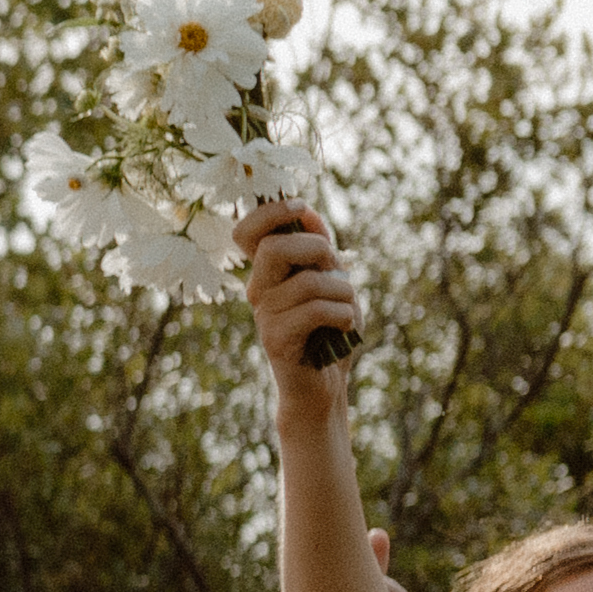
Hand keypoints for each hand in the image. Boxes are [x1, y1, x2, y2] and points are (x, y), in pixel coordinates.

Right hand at [238, 200, 362, 392]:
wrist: (323, 384)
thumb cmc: (328, 330)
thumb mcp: (330, 280)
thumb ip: (318, 247)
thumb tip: (306, 212)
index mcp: (268, 272)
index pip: (245, 231)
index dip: (269, 211)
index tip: (299, 206)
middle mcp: (258, 290)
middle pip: (273, 248)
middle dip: (316, 248)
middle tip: (333, 265)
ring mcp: (264, 315)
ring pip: (308, 282)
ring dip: (343, 291)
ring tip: (347, 308)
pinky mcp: (275, 339)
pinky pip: (317, 311)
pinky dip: (343, 314)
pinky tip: (345, 326)